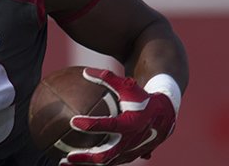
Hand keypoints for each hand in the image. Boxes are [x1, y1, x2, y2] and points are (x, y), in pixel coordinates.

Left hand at [60, 67, 175, 165]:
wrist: (164, 116)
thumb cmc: (141, 97)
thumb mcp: (127, 86)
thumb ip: (107, 78)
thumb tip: (85, 71)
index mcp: (131, 123)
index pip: (108, 126)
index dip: (91, 124)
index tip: (72, 121)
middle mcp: (131, 142)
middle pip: (105, 155)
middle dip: (85, 158)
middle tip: (66, 156)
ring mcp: (130, 152)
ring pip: (106, 163)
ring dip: (86, 164)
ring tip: (64, 163)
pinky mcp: (129, 156)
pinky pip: (109, 162)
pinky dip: (93, 163)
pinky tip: (77, 160)